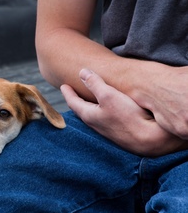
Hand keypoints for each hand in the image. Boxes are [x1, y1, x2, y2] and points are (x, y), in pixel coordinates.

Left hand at [61, 69, 187, 155]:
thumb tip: (82, 72)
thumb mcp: (109, 95)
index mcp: (89, 115)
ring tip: (87, 100)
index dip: (67, 92)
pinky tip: (107, 110)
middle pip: (81, 110)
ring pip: (92, 115)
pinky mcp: (118, 132)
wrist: (150, 140)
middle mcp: (95, 124)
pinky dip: (100, 111)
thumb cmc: (128, 116)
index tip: (63, 86)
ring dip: (88, 106)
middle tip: (72, 92)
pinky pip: (104, 119)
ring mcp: (106, 129)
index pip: (73, 102)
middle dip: (76, 100)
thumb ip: (95, 83)